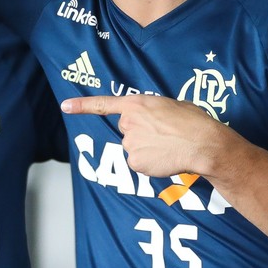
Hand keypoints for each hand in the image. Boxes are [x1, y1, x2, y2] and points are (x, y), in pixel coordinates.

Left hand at [61, 94, 224, 178]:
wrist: (203, 143)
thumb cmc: (193, 121)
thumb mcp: (171, 105)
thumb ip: (153, 111)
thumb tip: (153, 121)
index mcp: (136, 104)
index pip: (103, 104)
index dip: (82, 105)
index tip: (65, 106)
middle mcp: (128, 123)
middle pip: (127, 130)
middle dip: (140, 133)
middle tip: (163, 134)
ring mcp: (130, 144)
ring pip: (134, 148)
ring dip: (147, 149)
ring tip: (168, 146)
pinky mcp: (135, 163)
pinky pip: (139, 164)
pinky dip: (150, 163)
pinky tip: (165, 158)